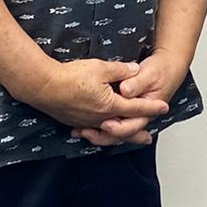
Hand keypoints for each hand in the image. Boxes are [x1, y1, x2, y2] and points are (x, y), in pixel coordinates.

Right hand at [28, 58, 168, 146]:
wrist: (43, 87)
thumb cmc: (70, 77)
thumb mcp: (100, 68)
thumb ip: (120, 70)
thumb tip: (135, 71)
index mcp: (109, 105)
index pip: (136, 108)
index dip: (151, 107)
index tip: (163, 107)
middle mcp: (100, 118)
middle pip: (123, 128)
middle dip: (137, 133)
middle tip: (148, 138)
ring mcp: (86, 122)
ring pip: (106, 132)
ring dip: (118, 135)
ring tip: (124, 137)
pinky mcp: (74, 122)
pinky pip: (91, 131)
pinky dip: (99, 133)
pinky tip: (99, 131)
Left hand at [72, 48, 189, 147]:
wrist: (167, 68)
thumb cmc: (160, 71)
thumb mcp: (149, 74)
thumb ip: (136, 83)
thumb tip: (126, 90)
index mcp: (147, 111)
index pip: (132, 125)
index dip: (117, 127)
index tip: (104, 123)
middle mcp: (138, 117)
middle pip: (120, 134)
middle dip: (102, 135)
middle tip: (86, 132)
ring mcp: (130, 115)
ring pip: (113, 132)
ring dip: (96, 134)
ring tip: (80, 132)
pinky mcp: (122, 111)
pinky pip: (109, 122)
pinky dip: (96, 125)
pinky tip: (82, 127)